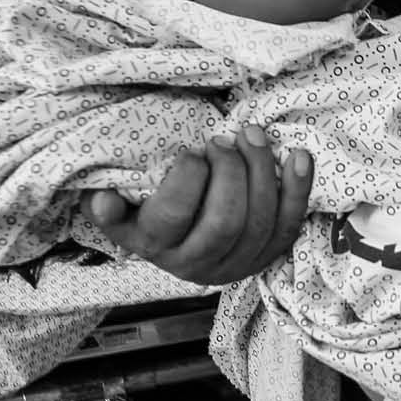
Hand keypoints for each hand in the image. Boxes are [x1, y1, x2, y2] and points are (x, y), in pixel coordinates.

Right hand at [86, 124, 311, 284]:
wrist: (176, 241)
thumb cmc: (147, 211)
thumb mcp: (119, 209)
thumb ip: (108, 206)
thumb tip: (101, 201)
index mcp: (155, 246)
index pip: (174, 216)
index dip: (187, 178)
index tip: (190, 151)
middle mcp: (195, 264)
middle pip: (225, 222)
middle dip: (231, 172)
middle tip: (223, 140)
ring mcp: (235, 265)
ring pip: (261, 223)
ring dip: (263, 171)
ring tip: (252, 135)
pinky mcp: (265, 257)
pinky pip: (289, 226)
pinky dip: (298, 189)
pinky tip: (298, 156)